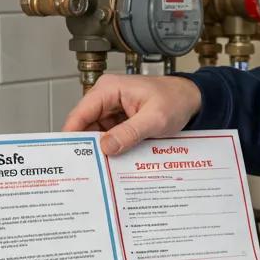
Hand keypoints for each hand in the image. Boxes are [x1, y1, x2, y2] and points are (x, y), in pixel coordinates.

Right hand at [62, 74, 202, 155]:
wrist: (192, 99)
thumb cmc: (176, 100)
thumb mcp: (155, 119)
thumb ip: (130, 132)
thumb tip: (106, 146)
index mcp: (109, 89)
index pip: (80, 113)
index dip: (71, 135)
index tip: (67, 156)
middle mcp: (106, 97)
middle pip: (85, 125)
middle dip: (86, 146)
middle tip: (85, 170)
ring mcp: (112, 109)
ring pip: (96, 133)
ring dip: (100, 149)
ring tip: (100, 169)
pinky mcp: (119, 119)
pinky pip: (109, 135)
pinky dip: (111, 147)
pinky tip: (113, 161)